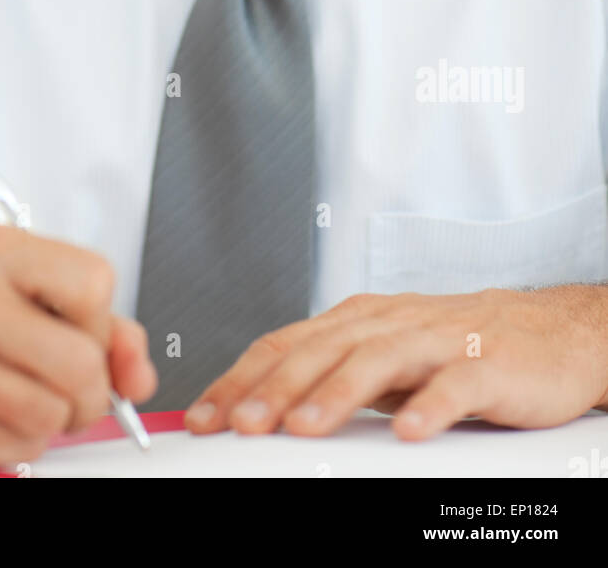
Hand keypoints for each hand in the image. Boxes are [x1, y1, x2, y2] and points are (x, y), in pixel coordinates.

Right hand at [0, 222, 156, 466]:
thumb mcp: (16, 285)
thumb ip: (93, 319)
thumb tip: (137, 374)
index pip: (93, 282)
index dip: (102, 323)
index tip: (83, 333)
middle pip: (79, 361)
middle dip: (91, 391)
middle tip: (73, 391)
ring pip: (51, 413)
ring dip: (52, 421)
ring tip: (24, 398)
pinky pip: (14, 447)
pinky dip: (19, 444)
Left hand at [184, 285, 607, 440]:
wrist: (545, 330)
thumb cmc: (454, 346)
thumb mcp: (380, 357)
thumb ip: (328, 376)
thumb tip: (258, 409)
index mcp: (356, 321)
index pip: (285, 344)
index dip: (241, 379)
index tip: (206, 416)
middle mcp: (389, 322)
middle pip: (321, 350)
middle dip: (276, 388)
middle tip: (242, 424)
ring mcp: (437, 340)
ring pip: (378, 359)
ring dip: (337, 393)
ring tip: (305, 427)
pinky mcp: (487, 363)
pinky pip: (455, 384)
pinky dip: (430, 406)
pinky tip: (407, 431)